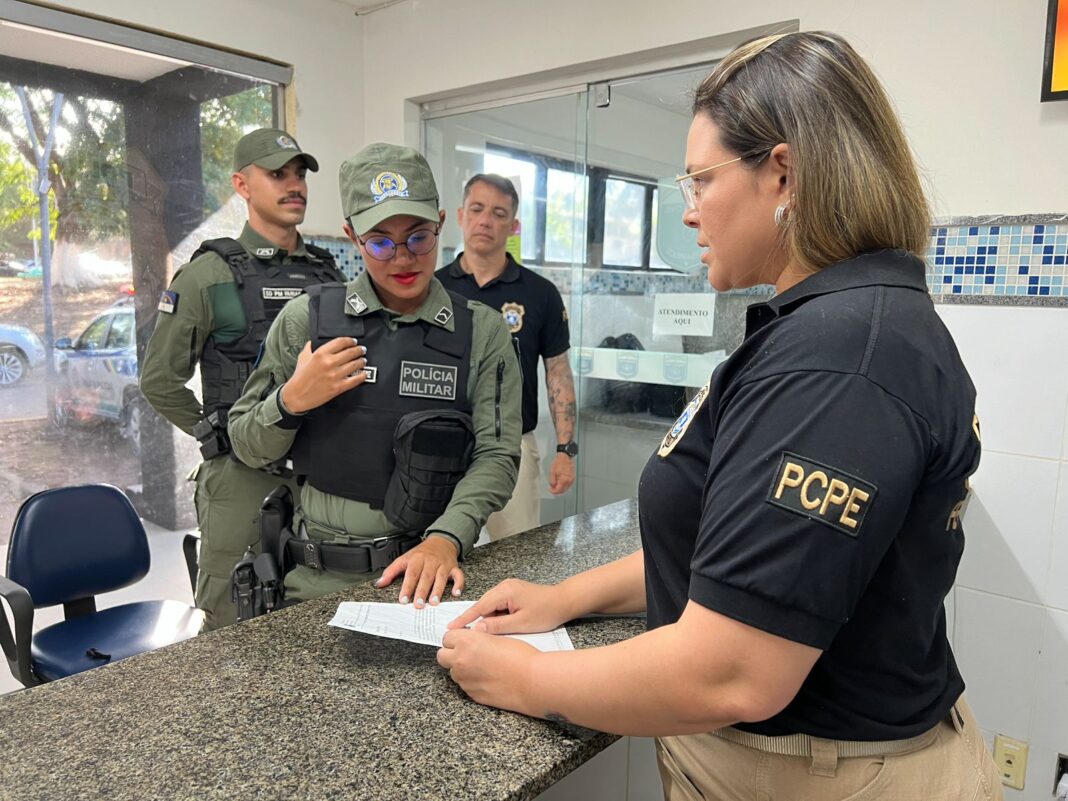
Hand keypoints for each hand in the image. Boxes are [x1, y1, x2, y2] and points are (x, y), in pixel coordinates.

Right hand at [280, 337, 367, 413]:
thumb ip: (309, 347)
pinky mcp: (338, 387)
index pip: (341, 342)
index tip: (353, 341)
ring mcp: (334, 375)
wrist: (296, 395)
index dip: (350, 340)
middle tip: (362, 350)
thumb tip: (312, 342)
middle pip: (350, 352)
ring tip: (363, 360)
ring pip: (355, 365)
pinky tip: (364, 373)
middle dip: (359, 350)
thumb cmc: (299, 377)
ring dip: (361, 361)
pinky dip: (362, 376)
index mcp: (320, 354)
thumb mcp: (303, 357)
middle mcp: (329, 363)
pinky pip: (355, 380)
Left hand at [375, 535, 463, 606]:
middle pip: (426, 577)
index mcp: (417, 559)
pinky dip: (458, 585)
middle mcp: (430, 561)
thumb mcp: (404, 558)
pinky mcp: (454, 568)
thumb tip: (380, 583)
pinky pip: (458, 576)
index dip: (407, 587)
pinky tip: (455, 593)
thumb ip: (392, 571)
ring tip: (433, 602)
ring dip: (438, 590)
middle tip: (418, 605)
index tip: (403, 600)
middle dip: (422, 592)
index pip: (411, 574)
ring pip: (441, 578)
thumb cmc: (421, 553)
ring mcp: (443, 565)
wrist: (441, 541)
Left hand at [437, 628, 538, 714]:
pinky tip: (488, 678)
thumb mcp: (497, 636)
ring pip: (453, 672)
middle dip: (451, 653)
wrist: (532, 681)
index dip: (456, 638)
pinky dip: (472, 681)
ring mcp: (464, 680)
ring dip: (461, 668)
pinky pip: (465, 685)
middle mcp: (460, 661)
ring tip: (482, 667)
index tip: (463, 639)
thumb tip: (472, 636)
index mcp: (466, 642)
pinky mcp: (472, 694)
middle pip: (442, 656)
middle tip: (466, 652)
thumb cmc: (520, 656)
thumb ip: (479, 637)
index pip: (447, 637)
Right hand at [446, 578, 571, 633]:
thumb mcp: (521, 624)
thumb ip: (498, 626)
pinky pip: (497, 604)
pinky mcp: (512, 592)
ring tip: (479, 634)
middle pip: (482, 605)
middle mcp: (504, 586)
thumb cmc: (546, 612)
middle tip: (460, 635)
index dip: (464, 619)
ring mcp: (508, 587)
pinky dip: (494, 615)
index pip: (479, 607)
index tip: (451, 628)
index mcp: (505, 592)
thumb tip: (476, 630)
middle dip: (472, 620)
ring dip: (485, 619)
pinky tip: (494, 626)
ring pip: (490, 605)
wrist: (564, 601)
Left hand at [548, 452, 575, 494]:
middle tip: (552, 488)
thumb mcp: (552, 472)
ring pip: (566, 488)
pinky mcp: (573, 478)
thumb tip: (552, 487)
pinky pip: (568, 485)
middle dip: (557, 490)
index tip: (550, 490)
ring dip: (561, 488)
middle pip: (563, 491)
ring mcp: (572, 480)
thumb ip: (552, 481)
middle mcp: (569, 481)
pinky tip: (560, 483)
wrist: (565, 457)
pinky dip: (564, 485)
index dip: (553, 491)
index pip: (558, 490)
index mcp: (564, 480)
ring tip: (555, 485)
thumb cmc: (559, 462)